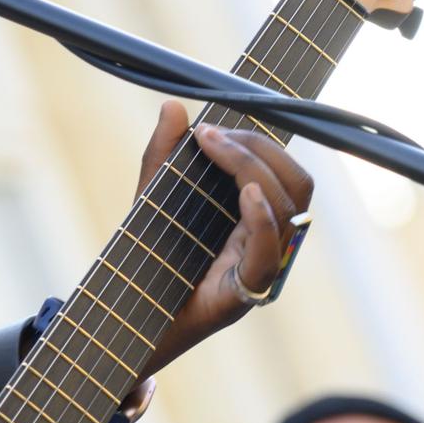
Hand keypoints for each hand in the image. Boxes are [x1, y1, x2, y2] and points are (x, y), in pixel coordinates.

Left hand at [132, 101, 313, 378]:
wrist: (126, 318)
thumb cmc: (147, 259)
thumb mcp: (151, 198)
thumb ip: (162, 155)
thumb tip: (173, 104)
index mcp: (255, 217)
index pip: (285, 172)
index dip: (259, 142)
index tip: (210, 126)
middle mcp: (268, 241)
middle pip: (297, 185)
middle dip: (259, 149)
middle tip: (213, 136)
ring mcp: (261, 267)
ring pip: (289, 210)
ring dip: (254, 169)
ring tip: (216, 148)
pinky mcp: (245, 292)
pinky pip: (271, 253)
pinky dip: (264, 218)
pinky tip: (246, 192)